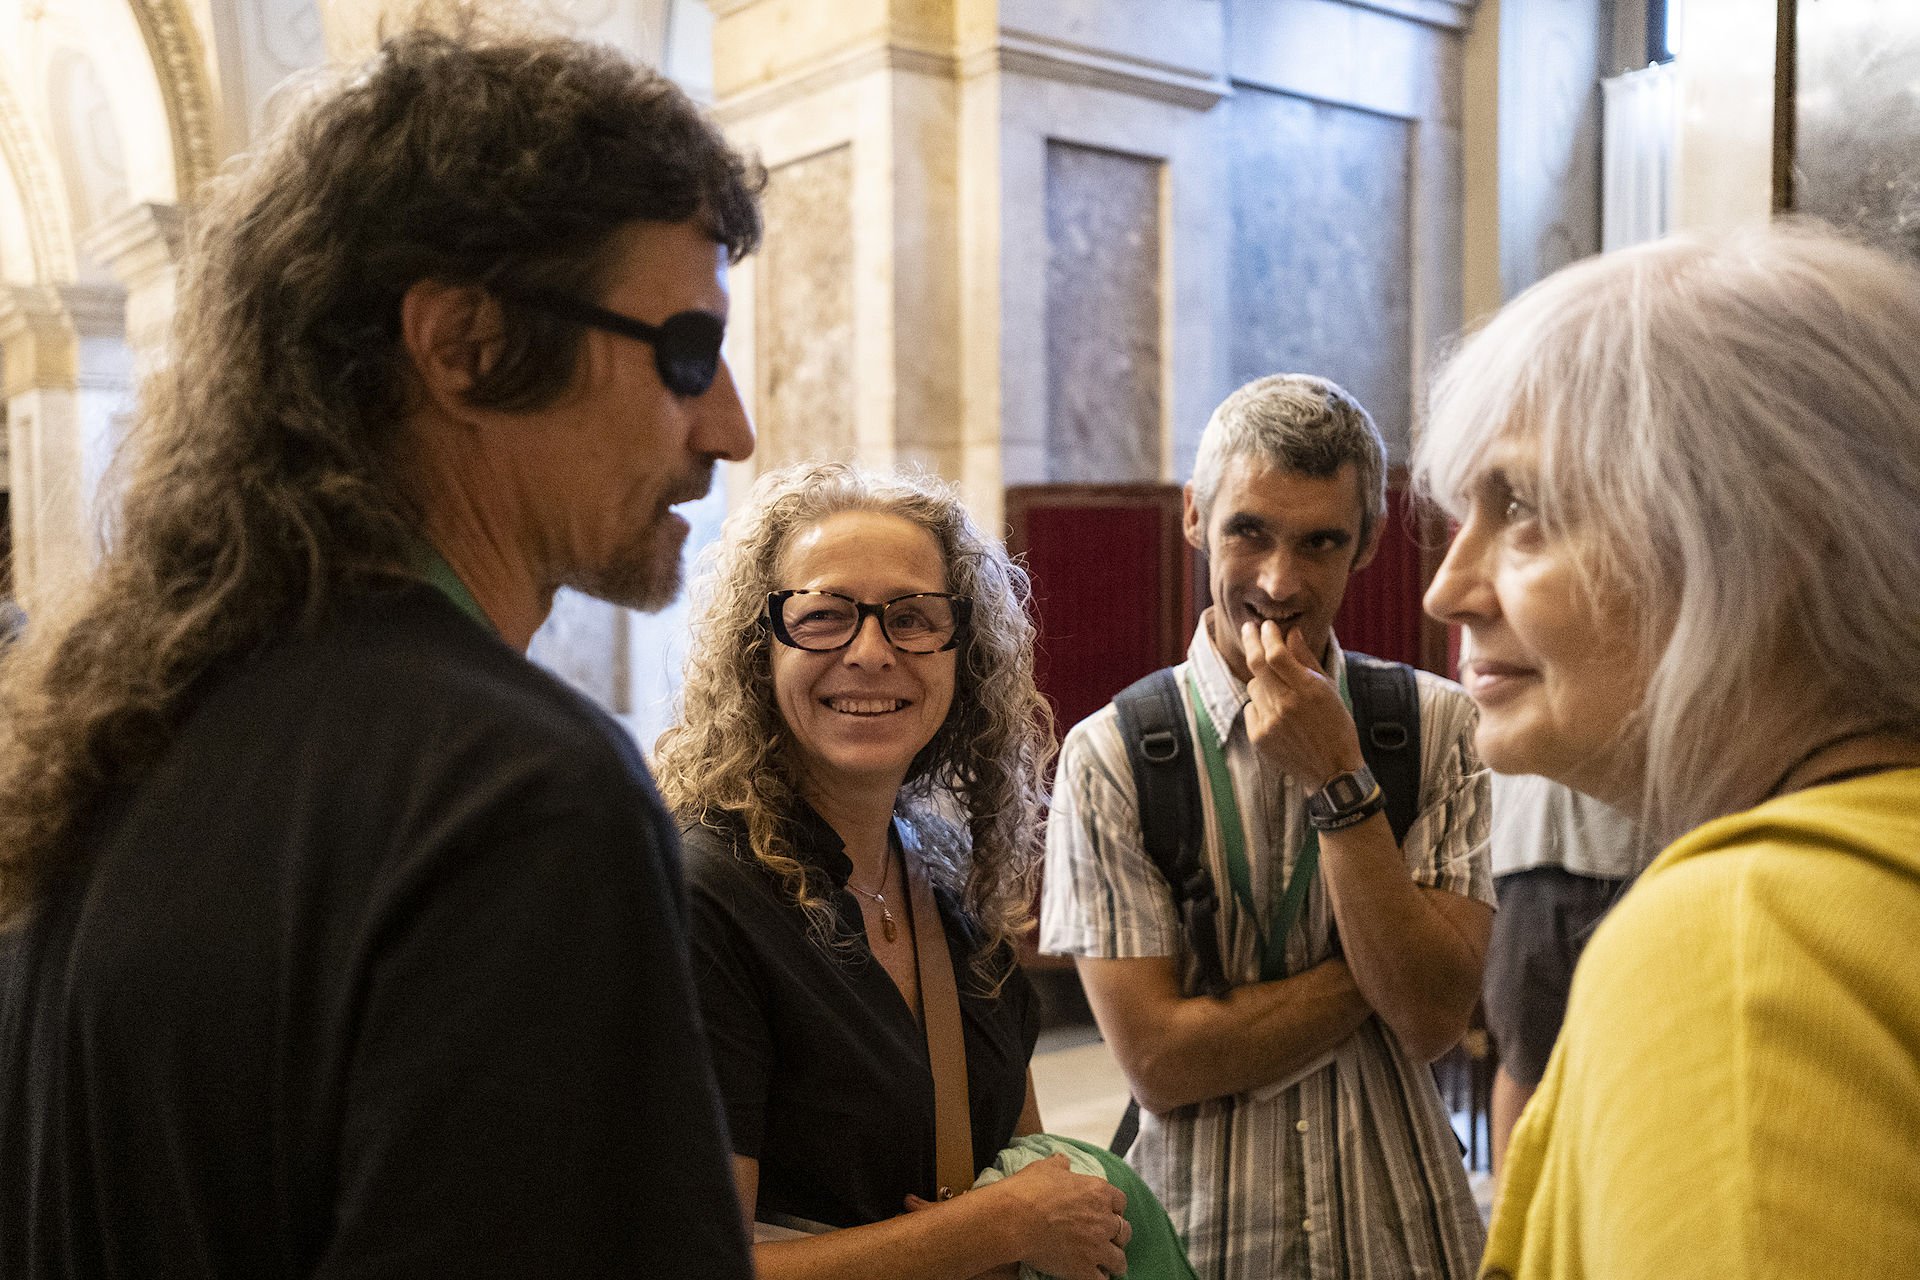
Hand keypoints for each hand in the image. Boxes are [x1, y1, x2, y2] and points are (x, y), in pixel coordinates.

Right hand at [977, 1154, 1129, 1279]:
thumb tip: (1063, 1160)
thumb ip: (1060, 1164)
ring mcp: (1096, 1246)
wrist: (1013, 1219)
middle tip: (1106, 1238)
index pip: (1121, 1202)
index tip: (1107, 1212)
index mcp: (1097, 1191)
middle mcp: (1103, 1219)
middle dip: (1117, 1235)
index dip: (1114, 1208)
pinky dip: (1099, 1278)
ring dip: (1113, 1260)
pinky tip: (1093, 1275)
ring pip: (1119, 1259)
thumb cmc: (1027, 1191)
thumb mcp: (1045, 1168)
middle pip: (1124, 1231)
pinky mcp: (1084, 1268)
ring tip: (1106, 1263)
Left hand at [1240, 619, 1363, 789]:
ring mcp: (1270, 722)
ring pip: (1253, 685)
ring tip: (1279, 688)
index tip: (1267, 625)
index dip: (1268, 636)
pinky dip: (1260, 704)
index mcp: (1309, 690)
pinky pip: (1251, 707)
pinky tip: (1278, 714)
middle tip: (1249, 629)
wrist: (1332, 770)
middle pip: (1257, 665)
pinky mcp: (1259, 737)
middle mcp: (1287, 705)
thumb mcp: (1329, 689)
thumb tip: (1291, 632)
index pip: (1277, 654)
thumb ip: (1307, 659)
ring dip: (1261, 679)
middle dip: (1251, 641)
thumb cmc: (1336, 724)